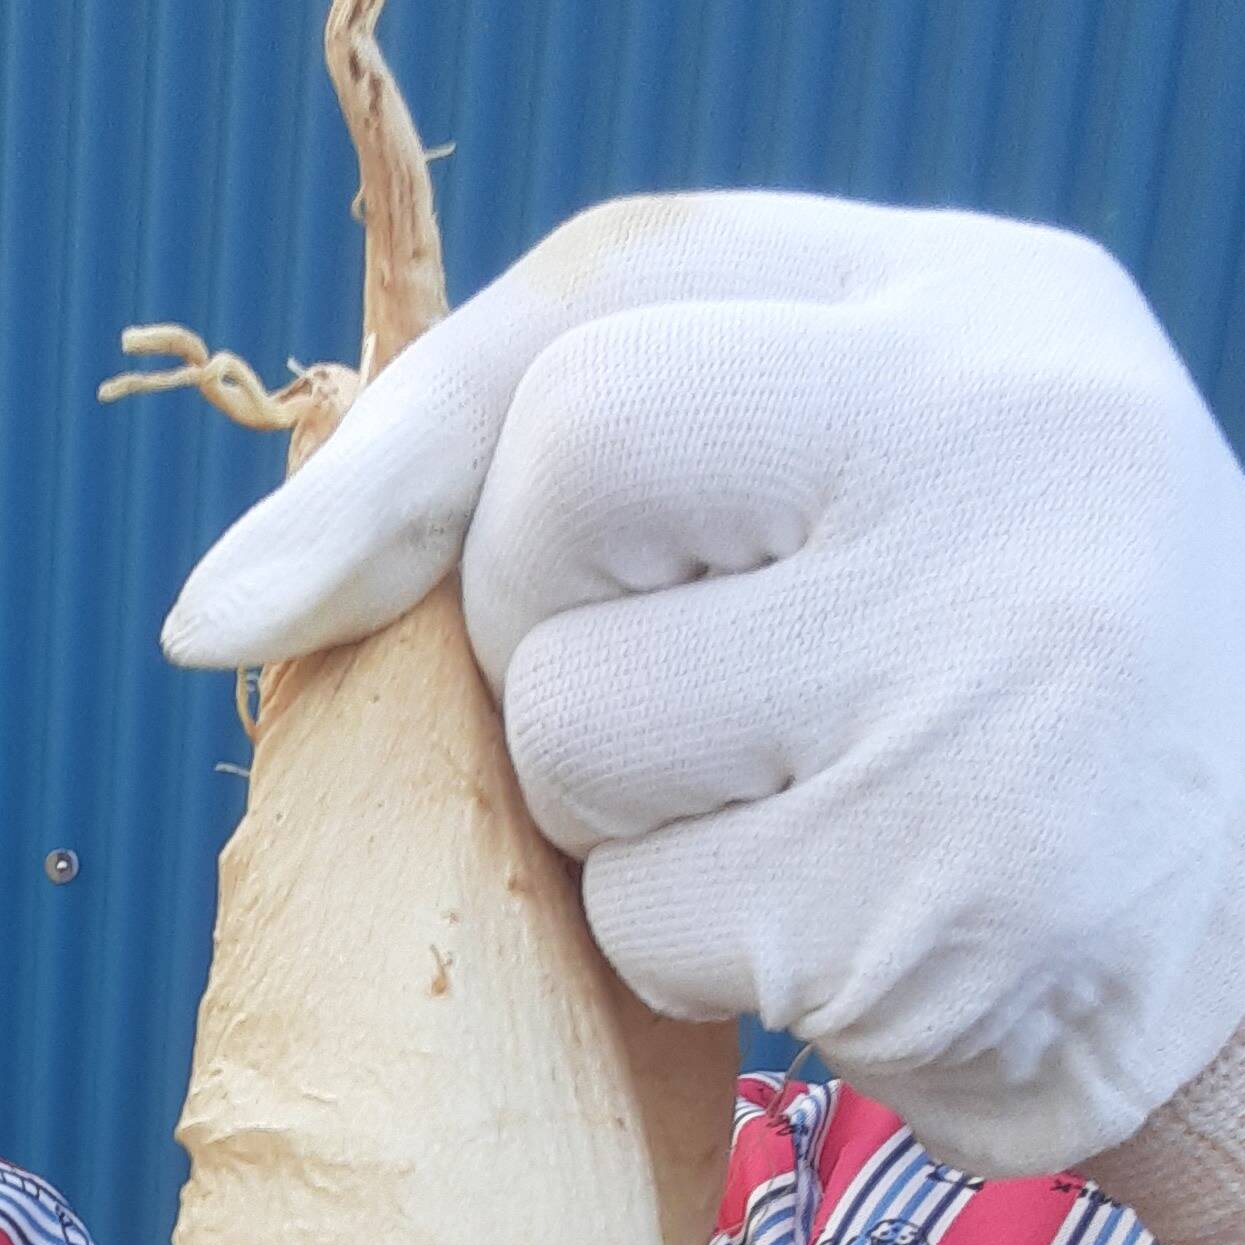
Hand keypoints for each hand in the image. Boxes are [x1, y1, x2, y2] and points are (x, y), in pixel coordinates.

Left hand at [164, 191, 1244, 1181]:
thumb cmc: (999, 709)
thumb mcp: (864, 496)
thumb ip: (613, 453)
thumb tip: (231, 595)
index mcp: (990, 308)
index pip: (605, 287)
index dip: (408, 445)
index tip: (251, 594)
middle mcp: (1013, 442)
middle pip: (558, 482)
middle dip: (540, 625)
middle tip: (696, 700)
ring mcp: (988, 664)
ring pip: (570, 725)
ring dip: (615, 816)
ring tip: (803, 817)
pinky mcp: (933, 892)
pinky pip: (642, 917)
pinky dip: (687, 956)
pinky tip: (841, 935)